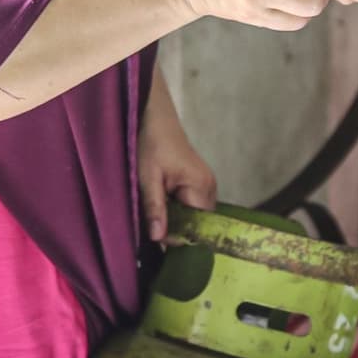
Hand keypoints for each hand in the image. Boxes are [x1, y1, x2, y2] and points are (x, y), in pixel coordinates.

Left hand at [139, 101, 215, 243]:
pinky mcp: (199, 182)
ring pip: (192, 215)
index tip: (153, 230)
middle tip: (151, 217)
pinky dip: (175, 207)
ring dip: (174, 217)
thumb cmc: (151, 144)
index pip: (195, 227)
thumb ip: (155, 208)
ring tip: (155, 205)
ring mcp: (206, 184)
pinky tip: (161, 199)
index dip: (175, 234)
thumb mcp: (148, 178)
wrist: (154, 118)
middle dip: (174, 226)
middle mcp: (210, 187)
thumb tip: (159, 238)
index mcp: (201, 187)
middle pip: (196, 223)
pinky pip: (190, 205)